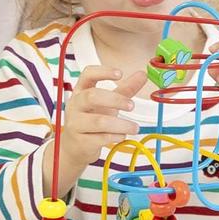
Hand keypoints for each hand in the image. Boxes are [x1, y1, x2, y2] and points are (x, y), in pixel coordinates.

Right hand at [54, 67, 147, 192]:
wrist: (75, 147)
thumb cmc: (91, 120)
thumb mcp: (107, 103)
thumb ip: (125, 89)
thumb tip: (143, 74)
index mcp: (81, 91)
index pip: (87, 75)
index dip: (103, 72)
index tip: (120, 73)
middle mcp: (75, 105)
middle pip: (92, 96)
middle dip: (114, 99)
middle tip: (132, 106)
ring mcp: (75, 123)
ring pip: (99, 121)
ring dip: (121, 124)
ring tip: (135, 128)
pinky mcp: (80, 141)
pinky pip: (100, 138)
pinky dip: (115, 137)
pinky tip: (122, 136)